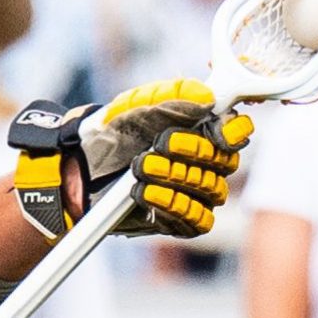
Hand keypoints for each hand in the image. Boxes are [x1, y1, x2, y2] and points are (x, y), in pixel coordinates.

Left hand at [46, 80, 252, 238]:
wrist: (80, 168)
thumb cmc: (112, 133)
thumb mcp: (135, 104)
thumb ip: (171, 96)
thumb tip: (208, 96)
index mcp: (203, 130)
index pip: (237, 131)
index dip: (233, 132)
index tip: (215, 131)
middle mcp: (206, 163)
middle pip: (225, 162)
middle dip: (192, 152)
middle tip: (157, 146)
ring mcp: (196, 194)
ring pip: (211, 190)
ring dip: (175, 177)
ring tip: (141, 168)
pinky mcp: (180, 221)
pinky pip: (196, 220)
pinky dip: (173, 205)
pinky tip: (146, 193)